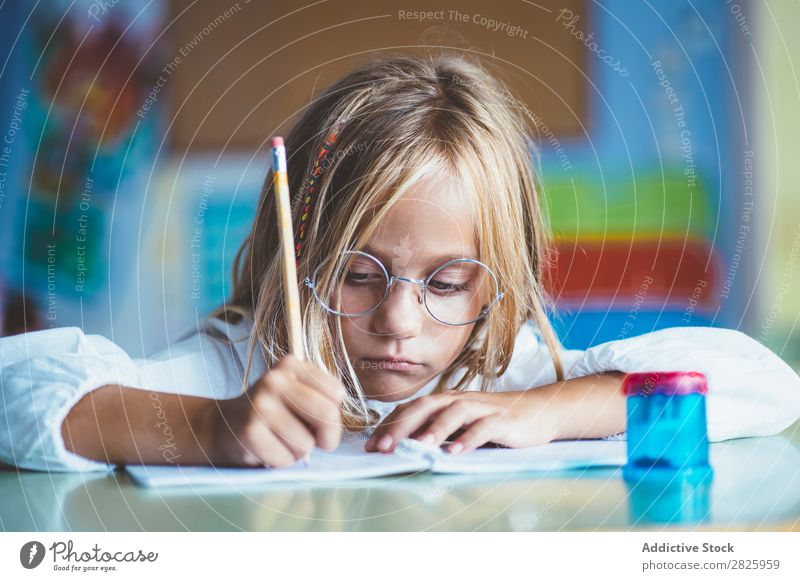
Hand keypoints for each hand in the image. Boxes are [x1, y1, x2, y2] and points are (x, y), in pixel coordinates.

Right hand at [204, 355, 345, 466]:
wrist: (225, 427)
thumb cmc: (274, 415)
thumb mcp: (300, 397)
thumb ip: (324, 404)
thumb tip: (329, 433)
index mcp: (292, 364)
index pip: (336, 393)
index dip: (333, 416)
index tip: (317, 421)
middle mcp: (275, 379)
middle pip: (327, 414)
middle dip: (326, 437)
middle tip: (309, 440)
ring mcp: (260, 403)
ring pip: (306, 443)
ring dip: (297, 451)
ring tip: (279, 440)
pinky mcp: (249, 431)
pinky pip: (286, 459)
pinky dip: (281, 461)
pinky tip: (266, 448)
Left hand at [364, 390, 561, 454]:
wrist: (536, 412)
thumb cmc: (492, 422)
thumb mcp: (460, 426)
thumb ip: (436, 433)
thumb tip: (403, 449)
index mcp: (445, 401)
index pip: (411, 409)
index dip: (390, 425)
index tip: (371, 446)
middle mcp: (459, 400)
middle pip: (426, 407)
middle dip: (402, 427)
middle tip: (384, 448)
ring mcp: (481, 408)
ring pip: (454, 412)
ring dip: (435, 428)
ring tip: (420, 446)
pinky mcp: (502, 419)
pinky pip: (483, 427)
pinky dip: (469, 438)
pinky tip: (456, 452)